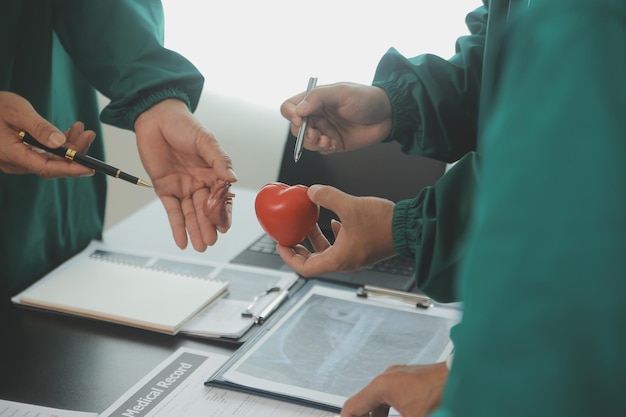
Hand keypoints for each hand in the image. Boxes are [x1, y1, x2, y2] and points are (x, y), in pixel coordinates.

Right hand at [0, 91, 94, 177]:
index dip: (70, 170)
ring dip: (70, 145)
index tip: (90, 168)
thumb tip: (60, 142)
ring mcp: (19, 160)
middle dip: (75, 152)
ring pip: (51, 159)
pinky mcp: (23, 154)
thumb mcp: (16, 111)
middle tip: (90, 133)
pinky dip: (60, 144)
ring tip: (81, 127)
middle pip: (52, 164)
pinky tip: (72, 130)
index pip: (46, 168)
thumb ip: (38, 128)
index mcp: (11, 154)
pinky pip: (45, 154)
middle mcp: (15, 163)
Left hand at [134, 99, 237, 250]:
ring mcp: (182, 187)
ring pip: (190, 214)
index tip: (224, 226)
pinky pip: (172, 211)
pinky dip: (177, 227)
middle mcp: (199, 182)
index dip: (223, 212)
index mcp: (213, 172)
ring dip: (195, 230)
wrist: (156, 117)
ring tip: (201, 246)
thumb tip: (233, 179)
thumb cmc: (184, 125)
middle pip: (205, 209)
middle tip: (211, 241)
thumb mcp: (206, 141)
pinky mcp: (164, 189)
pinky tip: (182, 241)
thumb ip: (220, 160)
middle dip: (208, 226)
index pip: (221, 197)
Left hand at [276, 184, 395, 275]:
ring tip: (308, 224)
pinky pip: (340, 246)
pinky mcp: (363, 248)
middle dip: (300, 248)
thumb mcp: (350, 205)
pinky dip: (332, 236)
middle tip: (290, 236)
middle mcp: (345, 262)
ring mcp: (355, 256)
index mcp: (339, 259)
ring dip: (315, 239)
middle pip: (314, 261)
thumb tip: (311, 191)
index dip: (289, 257)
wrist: (410, 227)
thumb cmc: (383, 223)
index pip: (305, 267)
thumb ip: (327, 196)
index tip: (281, 244)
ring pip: (327, 252)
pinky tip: (333, 222)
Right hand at [280, 82, 392, 153]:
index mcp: (315, 99)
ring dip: (314, 144)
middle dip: (304, 134)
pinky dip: (325, 149)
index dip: (291, 115)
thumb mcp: (342, 92)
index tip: (301, 120)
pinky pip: (320, 150)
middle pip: (296, 128)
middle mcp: (317, 115)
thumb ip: (318, 98)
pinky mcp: (333, 143)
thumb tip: (298, 109)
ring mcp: (325, 129)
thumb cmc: (367, 98)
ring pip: (306, 142)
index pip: (290, 107)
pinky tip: (334, 144)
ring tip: (327, 141)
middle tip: (317, 134)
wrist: (388, 115)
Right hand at [341, 362, 447, 416]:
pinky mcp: (408, 377)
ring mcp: (397, 375)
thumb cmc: (439, 395)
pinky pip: (390, 394)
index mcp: (381, 386)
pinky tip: (395, 416)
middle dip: (363, 416)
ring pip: (378, 399)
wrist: (460, 378)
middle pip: (364, 403)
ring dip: (376, 415)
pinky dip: (387, 408)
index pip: (352, 406)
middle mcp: (386, 377)